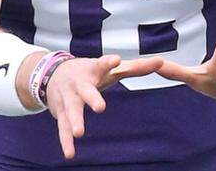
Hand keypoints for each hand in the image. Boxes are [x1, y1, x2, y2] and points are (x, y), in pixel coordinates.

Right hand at [44, 55, 163, 158]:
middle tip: (100, 107)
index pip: (102, 64)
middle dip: (92, 98)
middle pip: (86, 91)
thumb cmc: (91, 71)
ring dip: (75, 121)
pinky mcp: (62, 113)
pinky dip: (65, 141)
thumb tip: (161, 60)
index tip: (116, 60)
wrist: (53, 74)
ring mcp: (69, 99)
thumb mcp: (111, 68)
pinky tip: (70, 154)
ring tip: (79, 133)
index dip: (108, 62)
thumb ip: (137, 67)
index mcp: (94, 70)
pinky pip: (63, 128)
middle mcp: (80, 84)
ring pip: (72, 110)